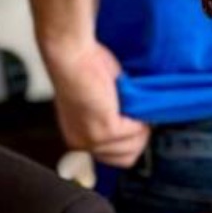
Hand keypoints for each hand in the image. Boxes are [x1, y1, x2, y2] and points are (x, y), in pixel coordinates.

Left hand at [42, 39, 149, 167]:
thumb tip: (137, 124)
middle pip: (127, 157)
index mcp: (77, 138)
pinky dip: (138, 116)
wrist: (71, 54)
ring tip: (134, 106)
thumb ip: (113, 118)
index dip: (130, 141)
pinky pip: (135, 131)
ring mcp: (93, 139)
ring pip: (133, 146)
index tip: (136, 125)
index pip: (114, 158)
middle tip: (139, 114)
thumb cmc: (82, 68)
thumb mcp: (99, 102)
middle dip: (139, 136)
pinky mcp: (106, 129)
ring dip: (140, 126)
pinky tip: (129, 101)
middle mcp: (82, 143)